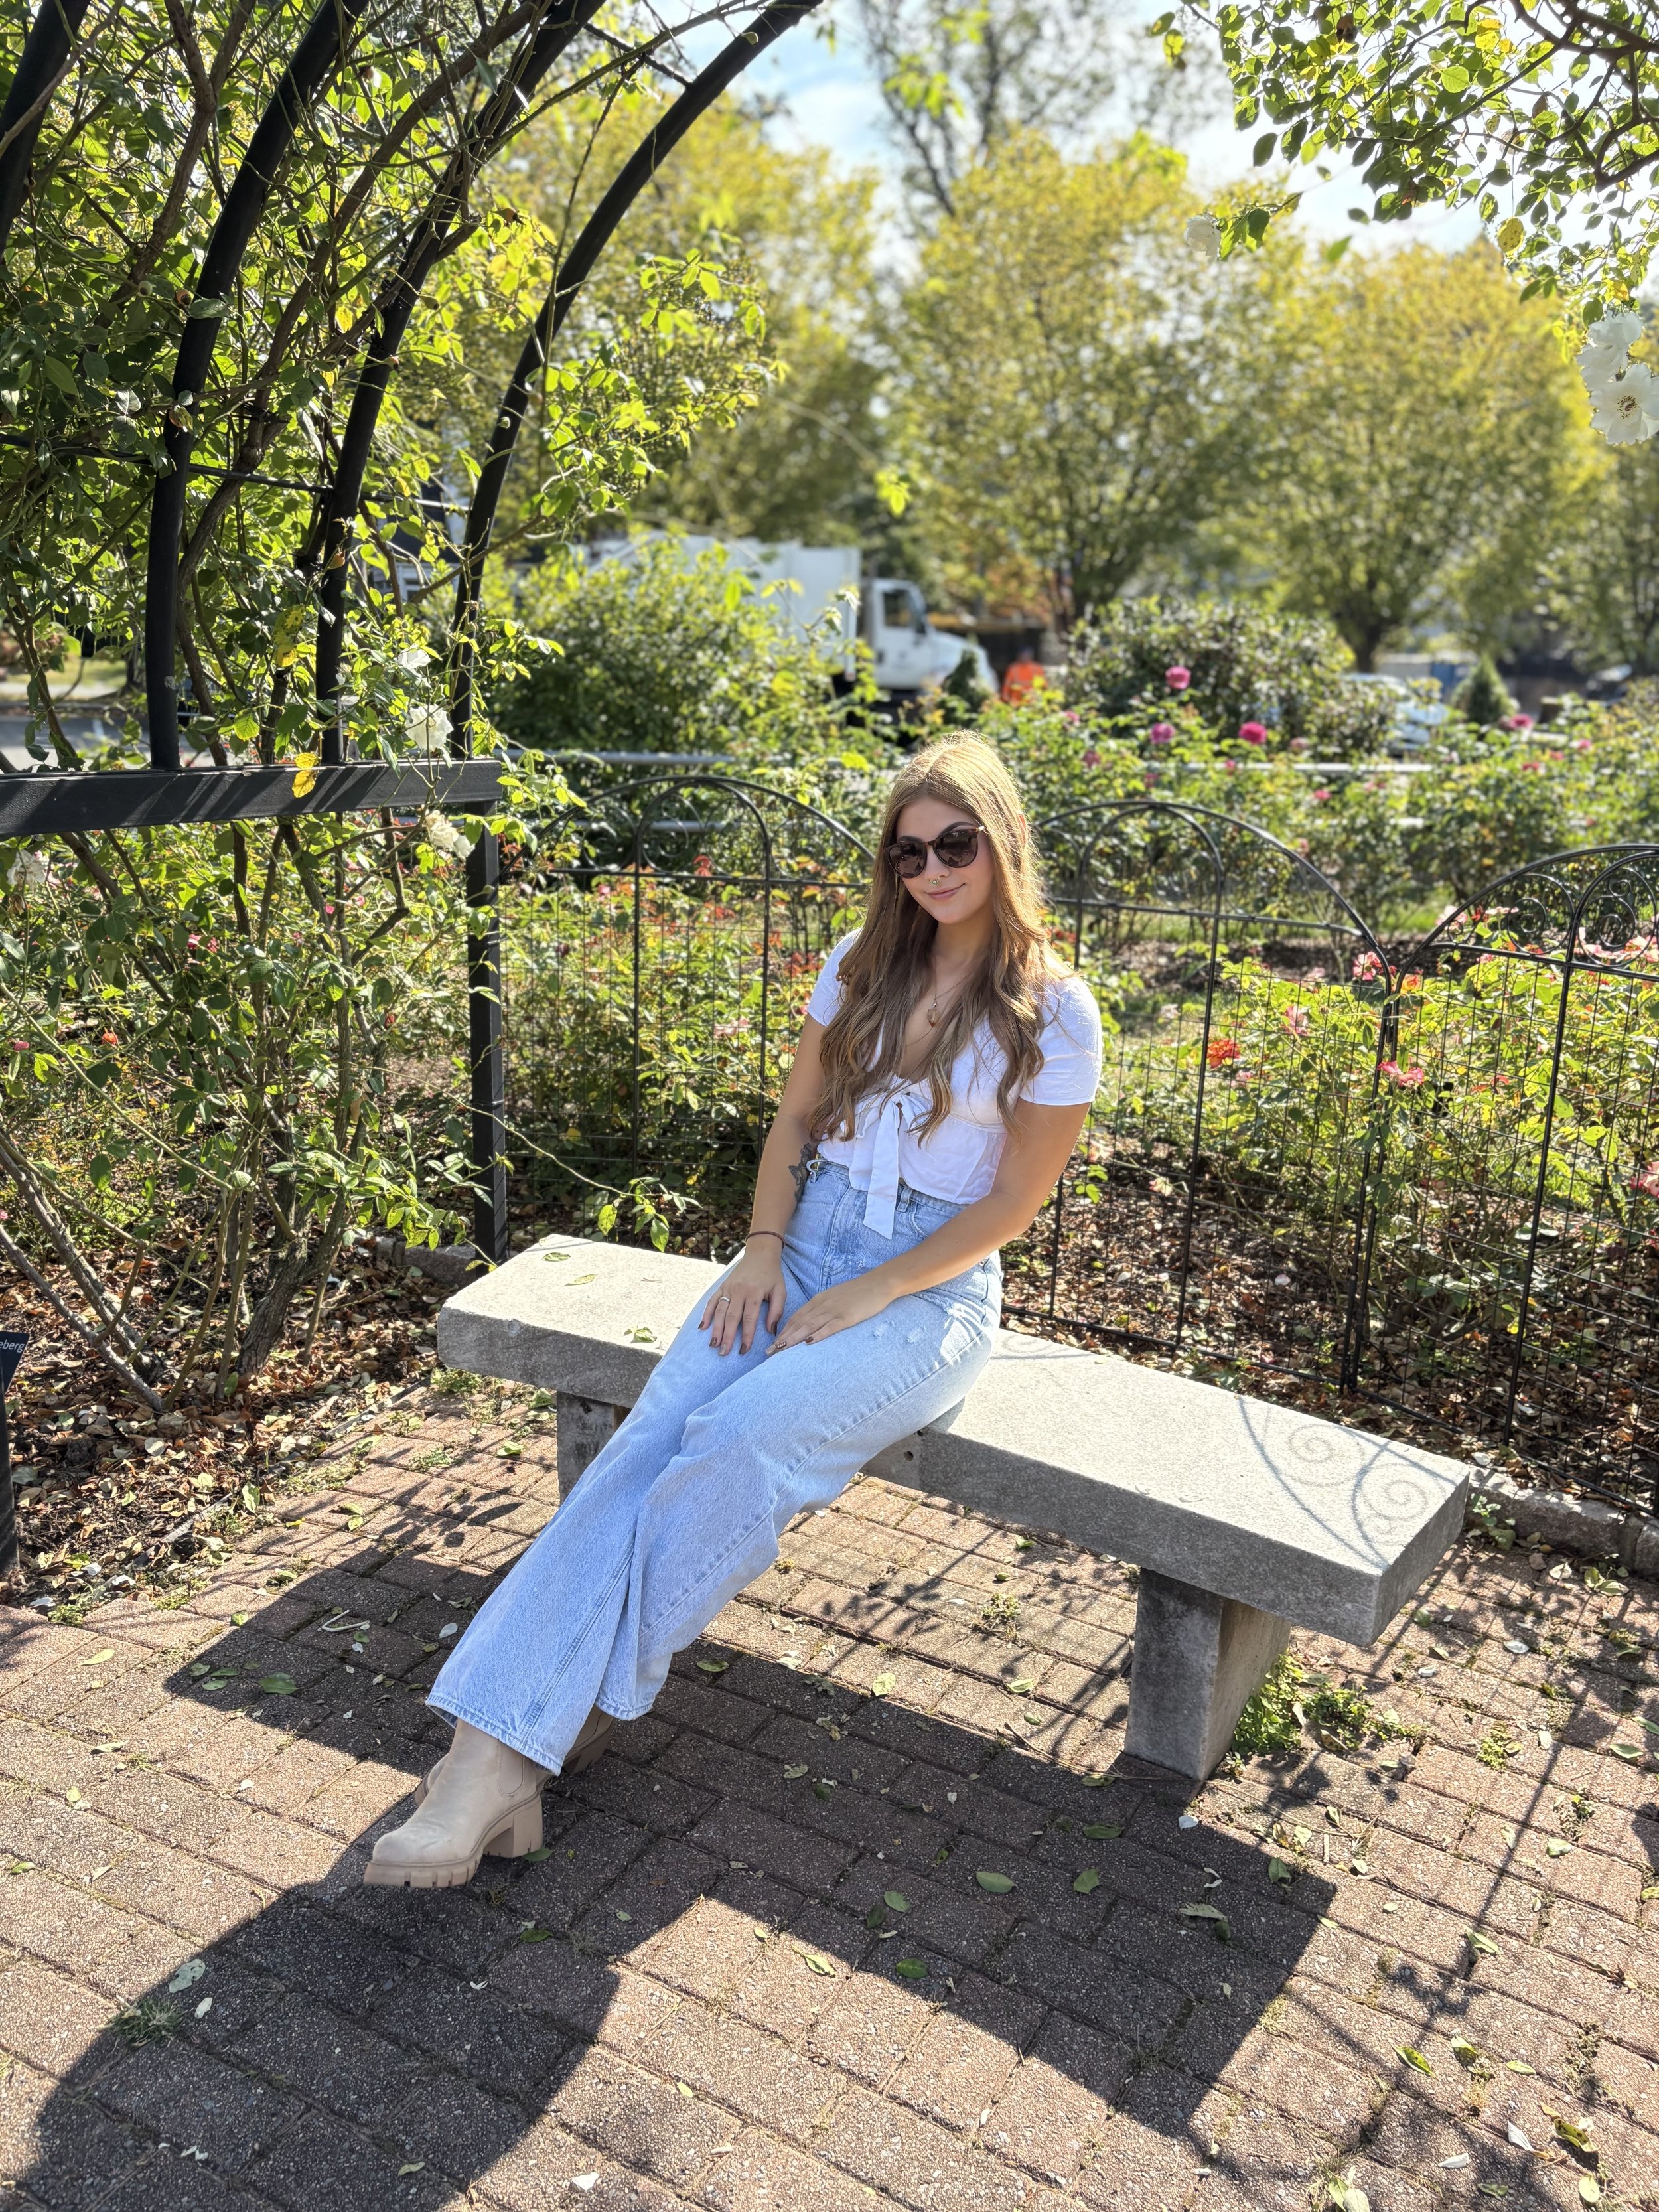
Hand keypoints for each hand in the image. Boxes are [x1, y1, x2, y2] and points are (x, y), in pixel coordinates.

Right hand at [699, 1245, 786, 1354]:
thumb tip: (770, 1330)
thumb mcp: (780, 1290)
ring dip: (715, 1329)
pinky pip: (712, 1301)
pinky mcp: (722, 1286)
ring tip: (713, 1345)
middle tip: (723, 1352)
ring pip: (719, 1311)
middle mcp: (739, 1291)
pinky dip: (707, 1314)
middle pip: (731, 1317)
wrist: (760, 1253)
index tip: (743, 1350)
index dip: (746, 1336)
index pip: (749, 1319)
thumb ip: (777, 1310)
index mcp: (754, 1293)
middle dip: (727, 1336)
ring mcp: (729, 1288)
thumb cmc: (772, 1274)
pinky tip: (703, 1327)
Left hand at [767, 1267, 893, 1355]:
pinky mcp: (847, 1317)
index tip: (772, 1344)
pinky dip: (818, 1335)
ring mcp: (835, 1311)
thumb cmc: (858, 1292)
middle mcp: (823, 1305)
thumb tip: (811, 1323)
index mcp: (819, 1300)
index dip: (783, 1331)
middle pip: (798, 1323)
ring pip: (809, 1326)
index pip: (796, 1317)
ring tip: (781, 1350)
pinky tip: (808, 1343)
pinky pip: (830, 1327)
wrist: (878, 1283)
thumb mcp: (835, 1297)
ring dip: (794, 1338)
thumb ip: (822, 1308)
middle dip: (782, 1338)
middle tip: (769, 1352)